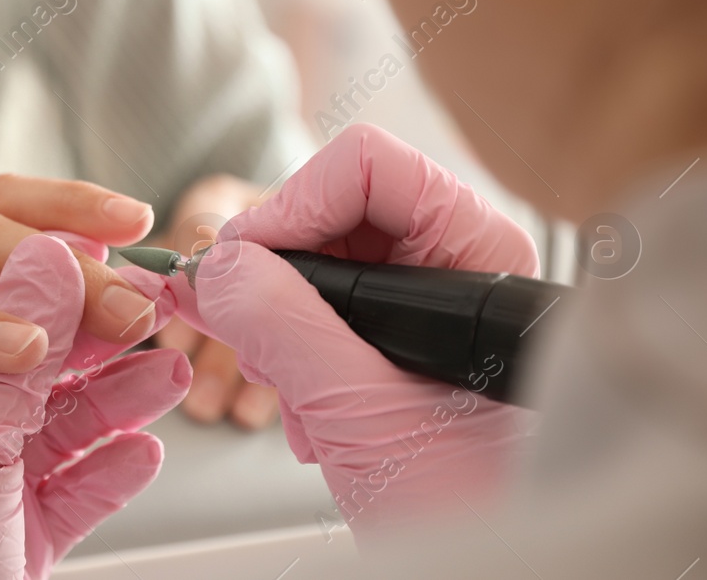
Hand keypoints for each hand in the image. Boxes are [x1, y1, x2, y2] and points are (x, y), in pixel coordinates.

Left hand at [0, 234, 189, 579]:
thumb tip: (49, 254)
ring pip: (64, 426)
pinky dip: (113, 471)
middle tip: (152, 310)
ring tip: (167, 373)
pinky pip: (78, 491)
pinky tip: (144, 450)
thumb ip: (16, 349)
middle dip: (97, 340)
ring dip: (120, 399)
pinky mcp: (21, 537)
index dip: (47, 283)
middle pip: (34, 367)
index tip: (106, 259)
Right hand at [168, 125, 538, 538]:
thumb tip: (216, 268)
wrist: (490, 574)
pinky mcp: (407, 341)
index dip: (292, 205)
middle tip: (238, 322)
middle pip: (338, 207)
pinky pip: (330, 308)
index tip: (239, 261)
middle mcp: (460, 265)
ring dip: (283, 321)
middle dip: (278, 271)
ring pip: (326, 260)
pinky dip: (298, 351)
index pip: (368, 167)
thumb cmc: (471, 506)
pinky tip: (307, 407)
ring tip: (284, 385)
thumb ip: (280, 325)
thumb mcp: (356, 409)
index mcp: (478, 256)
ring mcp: (434, 304)